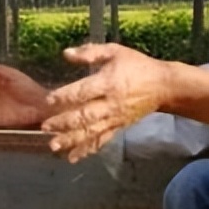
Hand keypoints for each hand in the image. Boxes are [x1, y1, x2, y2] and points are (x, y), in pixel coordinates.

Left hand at [41, 43, 169, 162]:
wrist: (164, 86)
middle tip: (45, 127)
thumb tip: (66, 53)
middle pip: (85, 115)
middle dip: (64, 122)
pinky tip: (72, 157)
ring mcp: (115, 118)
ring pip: (92, 131)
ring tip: (54, 146)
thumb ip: (91, 52)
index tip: (48, 100)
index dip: (66, 96)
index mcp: (108, 82)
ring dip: (72, 140)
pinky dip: (87, 149)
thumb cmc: (137, 66)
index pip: (84, 91)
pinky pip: (102, 140)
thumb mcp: (116, 52)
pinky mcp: (119, 127)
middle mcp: (110, 103)